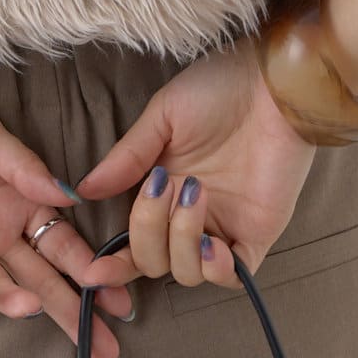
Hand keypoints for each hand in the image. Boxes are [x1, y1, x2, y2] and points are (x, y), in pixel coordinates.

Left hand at [0, 69, 134, 357]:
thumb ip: (23, 166)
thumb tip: (71, 197)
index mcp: (19, 200)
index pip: (66, 243)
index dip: (93, 269)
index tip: (122, 294)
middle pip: (46, 278)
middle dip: (77, 311)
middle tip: (106, 347)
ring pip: (4, 287)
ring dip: (24, 301)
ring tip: (40, 306)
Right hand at [71, 40, 316, 289]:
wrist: (272, 82)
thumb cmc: (219, 88)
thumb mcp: (163, 117)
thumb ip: (126, 158)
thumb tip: (85, 190)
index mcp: (160, 189)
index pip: (131, 241)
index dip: (113, 264)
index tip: (93, 271)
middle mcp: (187, 215)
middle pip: (153, 261)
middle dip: (147, 232)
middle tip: (162, 185)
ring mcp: (223, 226)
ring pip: (187, 272)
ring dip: (180, 241)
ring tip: (193, 194)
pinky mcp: (257, 232)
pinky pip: (234, 275)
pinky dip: (216, 268)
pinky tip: (211, 243)